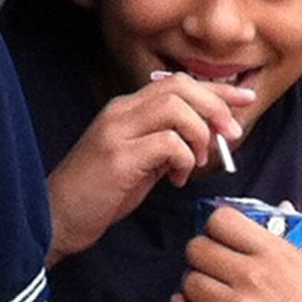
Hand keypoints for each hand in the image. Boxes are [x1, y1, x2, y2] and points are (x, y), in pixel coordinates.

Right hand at [45, 72, 253, 260]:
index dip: (217, 90)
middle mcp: (120, 111)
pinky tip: (176, 179)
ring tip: (196, 163)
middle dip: (216, 107)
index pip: (179, 83)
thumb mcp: (140, 160)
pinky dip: (184, 159)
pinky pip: (168, 143)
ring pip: (177, 109)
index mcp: (126, 108)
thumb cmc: (100, 193)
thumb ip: (168, 143)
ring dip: (199, 136)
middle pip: (181, 87)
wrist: (55, 218)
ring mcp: (117, 132)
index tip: (247, 100)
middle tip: (230, 136)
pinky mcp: (118, 158)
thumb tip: (208, 136)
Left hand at [172, 208, 301, 301]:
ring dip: (192, 282)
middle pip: (198, 249)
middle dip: (200, 252)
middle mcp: (253, 276)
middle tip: (209, 262)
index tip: (222, 235)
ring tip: (203, 287)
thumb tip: (280, 207)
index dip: (216, 225)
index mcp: (276, 252)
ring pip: (190, 282)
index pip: (221, 220)